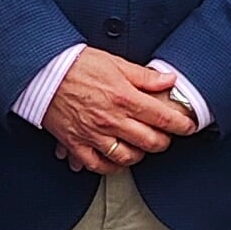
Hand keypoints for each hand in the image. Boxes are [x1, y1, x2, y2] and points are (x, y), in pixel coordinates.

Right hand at [42, 50, 204, 174]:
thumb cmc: (76, 64)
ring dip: (139, 155)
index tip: (188, 127)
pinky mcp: (76, 143)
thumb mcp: (115, 63)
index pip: (163, 118)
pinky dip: (110, 166)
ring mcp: (93, 134)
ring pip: (127, 157)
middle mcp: (111, 119)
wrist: (42, 72)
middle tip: (165, 137)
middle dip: (163, 141)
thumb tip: (168, 81)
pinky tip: (116, 159)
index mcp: (124, 97)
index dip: (181, 125)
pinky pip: (98, 165)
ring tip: (141, 147)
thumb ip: (144, 77)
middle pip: (149, 142)